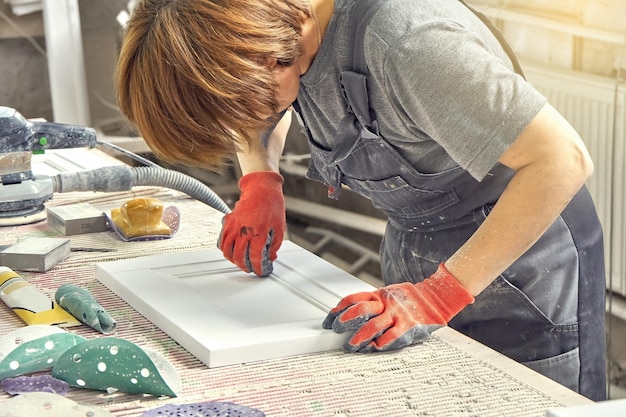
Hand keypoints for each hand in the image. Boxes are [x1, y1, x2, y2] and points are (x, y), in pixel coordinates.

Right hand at [218, 171, 284, 276]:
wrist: (262, 189)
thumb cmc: (272, 206)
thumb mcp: (279, 228)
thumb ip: (274, 246)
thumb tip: (269, 258)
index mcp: (259, 232)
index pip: (255, 257)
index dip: (258, 268)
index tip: (260, 271)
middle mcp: (244, 230)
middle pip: (239, 257)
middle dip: (245, 267)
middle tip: (251, 268)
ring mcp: (234, 226)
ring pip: (228, 251)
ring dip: (234, 260)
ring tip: (241, 262)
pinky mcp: (228, 222)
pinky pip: (222, 241)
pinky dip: (225, 250)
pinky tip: (231, 252)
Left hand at [322, 263, 473, 351]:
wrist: (436, 298)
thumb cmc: (409, 300)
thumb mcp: (388, 295)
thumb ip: (372, 303)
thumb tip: (347, 315)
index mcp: (379, 294)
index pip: (354, 299)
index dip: (339, 309)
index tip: (329, 320)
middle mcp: (386, 303)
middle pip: (360, 310)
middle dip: (345, 321)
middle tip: (335, 330)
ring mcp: (397, 315)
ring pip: (373, 326)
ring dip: (359, 338)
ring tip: (350, 346)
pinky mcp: (409, 327)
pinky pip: (391, 337)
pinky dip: (380, 344)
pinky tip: (372, 349)